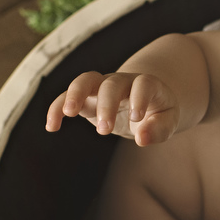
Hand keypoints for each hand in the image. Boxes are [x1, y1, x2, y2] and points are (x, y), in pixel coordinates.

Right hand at [45, 71, 180, 145]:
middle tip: (105, 130)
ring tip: (69, 114)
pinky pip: (67, 97)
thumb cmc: (158, 112)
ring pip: (85, 81)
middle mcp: (122, 82)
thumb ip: (159, 129)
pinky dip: (57, 108)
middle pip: (111, 84)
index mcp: (147, 84)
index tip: (137, 118)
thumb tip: (142, 139)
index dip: (139, 98)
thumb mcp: (168, 121)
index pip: (143, 84)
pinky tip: (51, 127)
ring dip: (75, 94)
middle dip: (106, 105)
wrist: (144, 102)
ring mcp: (101, 87)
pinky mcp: (86, 98)